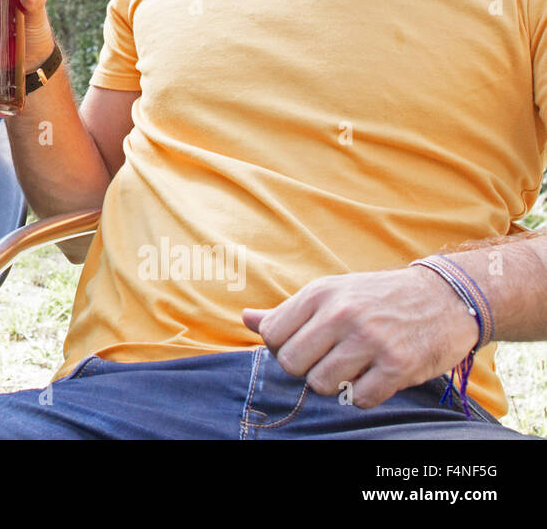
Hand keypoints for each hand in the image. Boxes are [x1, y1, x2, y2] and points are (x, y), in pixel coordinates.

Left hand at [241, 266, 478, 409]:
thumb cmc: (377, 298)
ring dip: (336, 384)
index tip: (306, 347)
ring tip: (354, 368)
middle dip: (307, 370)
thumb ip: (287, 311)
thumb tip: (246, 318)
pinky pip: (361, 399)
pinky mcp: (398, 365)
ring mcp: (370, 340)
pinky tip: (376, 378)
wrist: (446, 297)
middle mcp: (341, 314)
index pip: (272, 336)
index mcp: (319, 294)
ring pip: (322, 384)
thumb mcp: (331, 293)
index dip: (284, 349)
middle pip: (292, 364)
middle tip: (330, 361)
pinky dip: (365, 396)